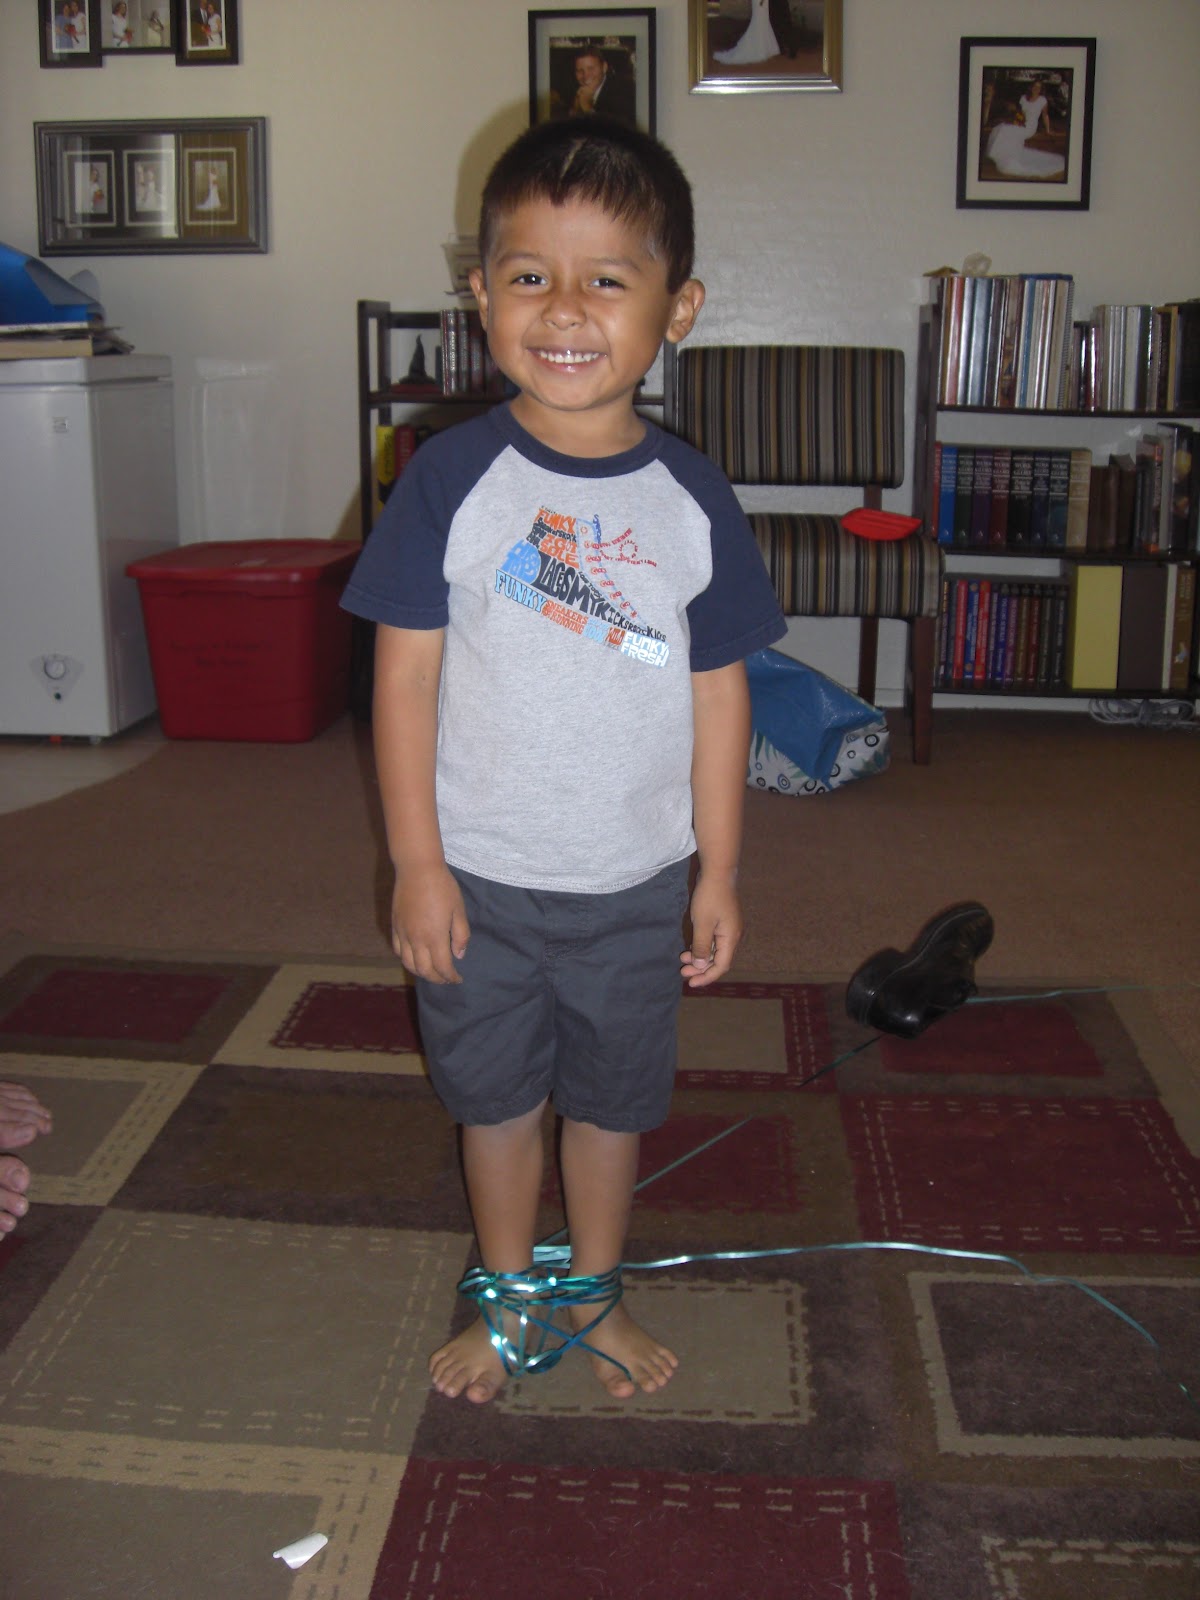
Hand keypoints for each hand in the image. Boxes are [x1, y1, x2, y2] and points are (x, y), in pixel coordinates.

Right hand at [391, 863, 469, 983]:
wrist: (417, 869)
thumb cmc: (442, 887)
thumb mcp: (459, 910)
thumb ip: (460, 935)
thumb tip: (459, 955)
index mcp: (435, 937)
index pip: (442, 967)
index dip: (451, 977)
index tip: (458, 979)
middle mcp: (416, 939)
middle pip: (424, 970)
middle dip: (437, 979)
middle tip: (446, 979)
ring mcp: (403, 933)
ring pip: (409, 964)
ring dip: (421, 973)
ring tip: (431, 972)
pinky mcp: (395, 926)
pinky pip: (398, 950)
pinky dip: (406, 960)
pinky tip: (414, 958)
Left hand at [679, 872, 742, 987]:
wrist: (718, 872)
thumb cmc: (710, 897)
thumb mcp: (702, 924)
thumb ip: (702, 947)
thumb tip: (702, 966)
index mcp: (730, 939)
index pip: (721, 966)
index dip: (707, 976)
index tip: (691, 983)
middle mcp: (732, 936)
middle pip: (718, 960)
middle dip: (701, 969)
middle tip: (682, 973)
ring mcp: (728, 928)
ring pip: (715, 950)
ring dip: (700, 958)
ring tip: (683, 960)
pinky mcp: (722, 921)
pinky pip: (713, 940)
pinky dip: (702, 947)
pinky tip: (690, 948)